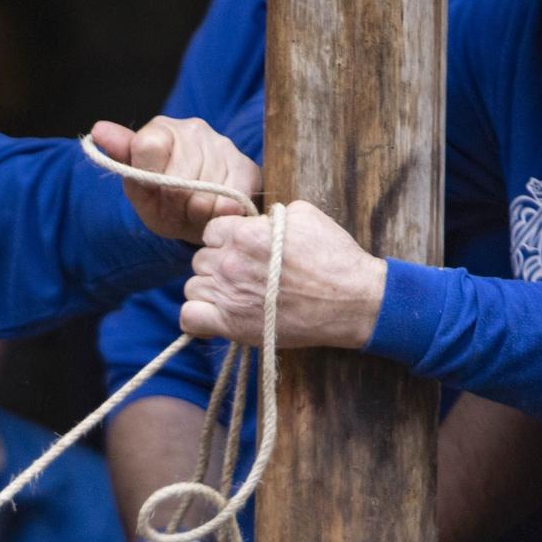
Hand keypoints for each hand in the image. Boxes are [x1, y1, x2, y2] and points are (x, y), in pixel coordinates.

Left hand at [90, 117, 258, 243]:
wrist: (205, 215)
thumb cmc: (166, 200)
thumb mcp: (139, 187)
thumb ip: (121, 159)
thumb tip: (98, 130)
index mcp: (161, 130)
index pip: (148, 147)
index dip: (152, 179)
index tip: (157, 190)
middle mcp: (194, 129)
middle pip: (177, 178)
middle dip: (175, 203)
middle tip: (178, 207)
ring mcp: (223, 146)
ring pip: (204, 191)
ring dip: (197, 211)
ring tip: (197, 209)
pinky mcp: (247, 168)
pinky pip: (229, 199)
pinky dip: (219, 214)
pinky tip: (216, 209)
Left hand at [181, 201, 387, 348]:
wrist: (351, 300)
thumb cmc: (333, 257)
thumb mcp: (305, 216)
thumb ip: (270, 215)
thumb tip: (255, 220)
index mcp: (245, 233)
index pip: (211, 230)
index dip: (224, 239)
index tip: (240, 250)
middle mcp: (231, 263)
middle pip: (200, 259)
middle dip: (218, 265)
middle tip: (243, 275)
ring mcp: (228, 295)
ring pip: (192, 287)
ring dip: (209, 290)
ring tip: (234, 296)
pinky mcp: (231, 325)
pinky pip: (189, 318)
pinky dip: (196, 317)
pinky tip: (215, 316)